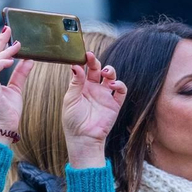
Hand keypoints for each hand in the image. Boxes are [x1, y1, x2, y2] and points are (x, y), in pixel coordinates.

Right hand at [0, 28, 32, 133]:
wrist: (3, 130)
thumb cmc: (7, 112)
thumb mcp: (15, 88)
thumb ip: (20, 73)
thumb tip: (30, 59)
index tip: (5, 35)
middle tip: (8, 29)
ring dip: (2, 50)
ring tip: (15, 44)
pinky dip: (1, 63)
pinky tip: (12, 59)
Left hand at [61, 52, 126, 168]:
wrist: (83, 137)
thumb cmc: (72, 120)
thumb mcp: (70, 99)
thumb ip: (75, 83)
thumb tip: (75, 65)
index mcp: (81, 86)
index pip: (84, 69)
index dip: (84, 61)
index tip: (83, 54)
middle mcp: (93, 88)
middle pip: (97, 70)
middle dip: (96, 62)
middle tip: (92, 58)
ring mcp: (104, 95)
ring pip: (111, 77)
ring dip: (110, 71)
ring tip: (105, 72)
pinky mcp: (114, 104)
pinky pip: (121, 91)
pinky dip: (120, 85)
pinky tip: (114, 85)